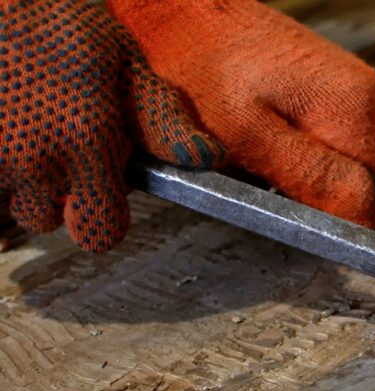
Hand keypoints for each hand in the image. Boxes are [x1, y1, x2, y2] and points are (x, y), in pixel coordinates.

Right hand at [0, 0, 223, 251]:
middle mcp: (32, 159)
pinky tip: (6, 128)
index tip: (101, 191)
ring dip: (17, 180)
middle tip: (59, 146)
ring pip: (8, 203)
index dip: (103, 216)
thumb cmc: (62, 25)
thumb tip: (207, 159)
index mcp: (86, 144)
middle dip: (55, 194)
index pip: (99, 233)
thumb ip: (162, 120)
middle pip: (47, 219)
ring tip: (28, 131)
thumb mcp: (125, 64)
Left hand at [106, 0, 374, 227]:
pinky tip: (251, 124)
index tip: (281, 190)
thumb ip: (313, 176)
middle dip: (305, 185)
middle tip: (253, 161)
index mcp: (355, 108)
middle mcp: (365, 94)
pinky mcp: (328, 84)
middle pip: (353, 178)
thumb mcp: (249, 137)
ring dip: (291, 166)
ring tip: (246, 137)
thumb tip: (369, 214)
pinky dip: (283, 142)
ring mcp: (348, 86)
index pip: (373, 196)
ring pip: (334, 161)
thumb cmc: (196, 69)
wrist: (172, 13)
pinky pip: (318, 137)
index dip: (329, 209)